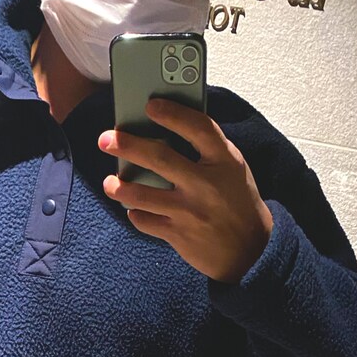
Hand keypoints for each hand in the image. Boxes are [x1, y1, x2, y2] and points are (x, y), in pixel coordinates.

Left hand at [98, 98, 273, 284]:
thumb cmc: (238, 203)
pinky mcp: (179, 235)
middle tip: (106, 139)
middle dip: (128, 146)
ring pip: (144, 195)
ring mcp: (190, 212)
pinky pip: (146, 222)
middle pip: (160, 159)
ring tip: (108, 183)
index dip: (172, 114)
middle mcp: (205, 184)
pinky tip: (133, 209)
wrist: (250, 251)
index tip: (150, 105)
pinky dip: (136, 214)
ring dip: (121, 187)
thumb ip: (208, 150)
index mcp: (224, 161)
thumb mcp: (233, 170)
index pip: (197, 128)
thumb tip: (169, 128)